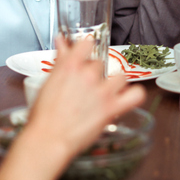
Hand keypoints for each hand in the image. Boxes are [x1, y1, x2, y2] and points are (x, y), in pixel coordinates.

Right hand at [2, 37, 145, 179]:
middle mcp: (88, 75)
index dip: (87, 49)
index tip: (86, 54)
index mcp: (70, 66)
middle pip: (101, 64)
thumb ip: (60, 58)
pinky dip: (134, 95)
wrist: (49, 138)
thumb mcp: (48, 81)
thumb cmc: (44, 116)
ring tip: (106, 94)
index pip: (87, 43)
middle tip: (87, 88)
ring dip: (115, 83)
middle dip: (95, 74)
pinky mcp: (112, 107)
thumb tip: (61, 40)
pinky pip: (136, 94)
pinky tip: (126, 98)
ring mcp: (102, 91)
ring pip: (121, 76)